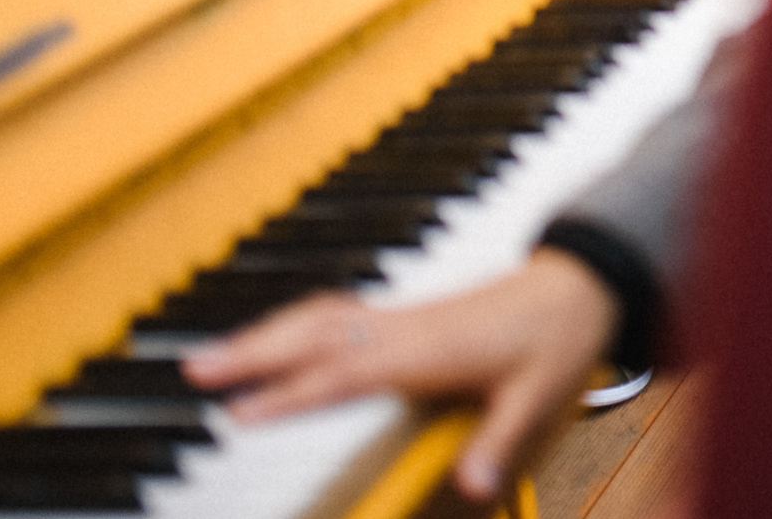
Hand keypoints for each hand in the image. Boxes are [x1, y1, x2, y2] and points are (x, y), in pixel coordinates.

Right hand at [181, 249, 618, 499]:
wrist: (578, 283)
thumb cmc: (554, 336)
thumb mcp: (535, 394)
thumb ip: (497, 440)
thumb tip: (473, 487)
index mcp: (427, 349)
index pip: (345, 372)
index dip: (291, 393)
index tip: (240, 413)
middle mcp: (404, 327)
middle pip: (315, 333)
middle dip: (252, 350)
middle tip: (193, 371)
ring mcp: (401, 316)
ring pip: (319, 317)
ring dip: (264, 332)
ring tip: (209, 358)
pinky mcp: (403, 314)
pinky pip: (335, 313)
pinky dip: (293, 323)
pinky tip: (270, 339)